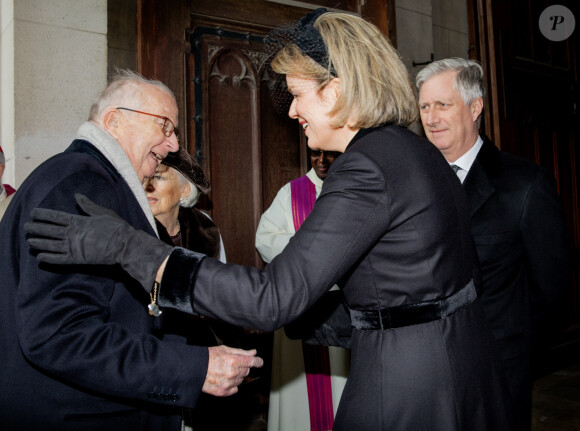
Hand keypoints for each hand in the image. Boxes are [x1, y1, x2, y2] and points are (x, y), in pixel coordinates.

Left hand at [25, 193, 172, 292]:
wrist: (125, 245)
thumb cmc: (116, 227)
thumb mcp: (102, 212)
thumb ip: (87, 206)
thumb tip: (77, 196)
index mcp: (78, 221)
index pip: (55, 217)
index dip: (43, 215)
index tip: (33, 213)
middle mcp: (72, 233)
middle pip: (49, 230)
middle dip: (36, 228)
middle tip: (25, 226)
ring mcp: (73, 247)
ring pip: (50, 245)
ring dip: (39, 243)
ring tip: (28, 242)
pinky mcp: (77, 259)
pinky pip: (59, 259)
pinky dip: (48, 258)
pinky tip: (40, 257)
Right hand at [202, 345, 263, 396]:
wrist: (193, 369)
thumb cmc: (208, 357)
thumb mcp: (225, 349)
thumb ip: (241, 352)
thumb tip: (253, 352)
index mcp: (234, 360)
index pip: (253, 362)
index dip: (258, 361)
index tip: (259, 362)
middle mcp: (232, 373)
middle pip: (247, 371)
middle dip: (242, 367)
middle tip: (232, 364)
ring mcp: (228, 383)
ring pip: (241, 380)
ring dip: (237, 376)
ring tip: (225, 371)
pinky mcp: (223, 392)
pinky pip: (235, 389)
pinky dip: (232, 385)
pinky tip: (224, 379)